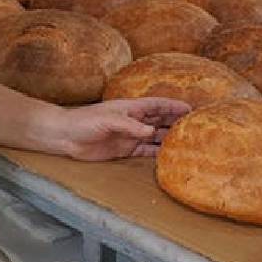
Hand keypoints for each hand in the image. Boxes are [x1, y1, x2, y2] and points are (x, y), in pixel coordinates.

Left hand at [55, 97, 191, 161]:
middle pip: (160, 121)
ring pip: (155, 136)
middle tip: (196, 127)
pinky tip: (169, 156)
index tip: (190, 108)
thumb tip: (151, 132)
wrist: (66, 136)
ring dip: (169, 138)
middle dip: (176, 122)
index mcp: (131, 108)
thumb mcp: (108, 120)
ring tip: (187, 143)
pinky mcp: (124, 150)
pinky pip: (145, 151)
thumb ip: (129, 126)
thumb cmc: (84, 121)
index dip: (173, 106)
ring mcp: (130, 136)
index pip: (157, 105)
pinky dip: (157, 153)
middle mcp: (133, 121)